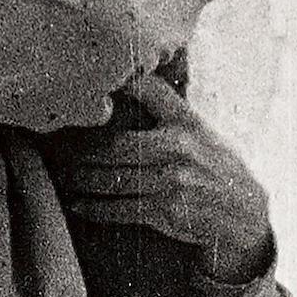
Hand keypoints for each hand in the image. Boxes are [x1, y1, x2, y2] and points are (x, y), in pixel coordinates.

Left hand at [57, 71, 272, 282]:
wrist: (244, 213)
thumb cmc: (213, 166)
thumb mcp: (199, 130)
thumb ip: (165, 110)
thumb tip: (122, 84)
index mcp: (186, 121)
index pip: (149, 90)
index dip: (118, 83)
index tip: (84, 85)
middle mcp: (178, 147)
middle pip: (114, 145)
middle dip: (79, 149)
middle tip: (53, 148)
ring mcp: (172, 180)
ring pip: (112, 179)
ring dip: (80, 180)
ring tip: (60, 176)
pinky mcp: (167, 210)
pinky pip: (120, 209)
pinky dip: (95, 208)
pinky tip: (78, 204)